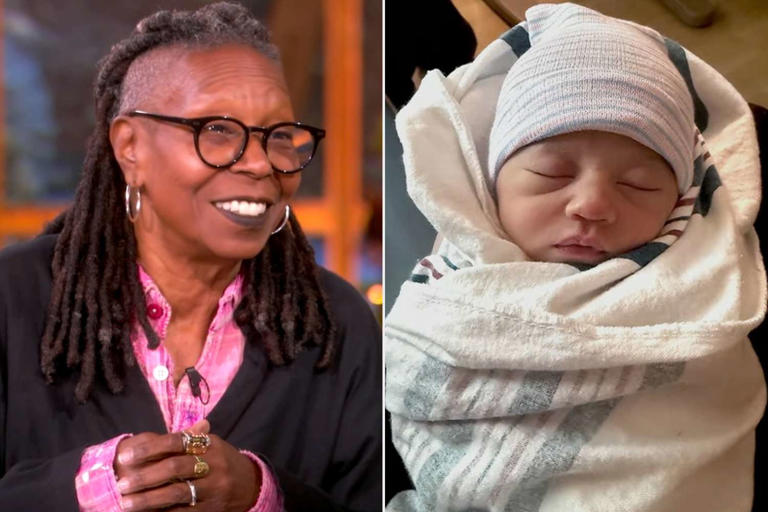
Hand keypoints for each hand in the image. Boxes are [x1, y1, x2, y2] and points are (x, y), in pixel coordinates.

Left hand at [114, 420, 260, 510]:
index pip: (175, 442)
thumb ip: (183, 441)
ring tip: (126, 503)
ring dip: (148, 499)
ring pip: (176, 493)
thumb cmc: (221, 462)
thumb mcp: (209, 445)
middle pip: (174, 468)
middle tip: (122, 484)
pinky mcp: (212, 509)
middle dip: (145, 476)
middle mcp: (214, 465)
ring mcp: (214, 488)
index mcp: (210, 445)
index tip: (125, 456)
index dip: (149, 448)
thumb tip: (148, 438)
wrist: (250, 486)